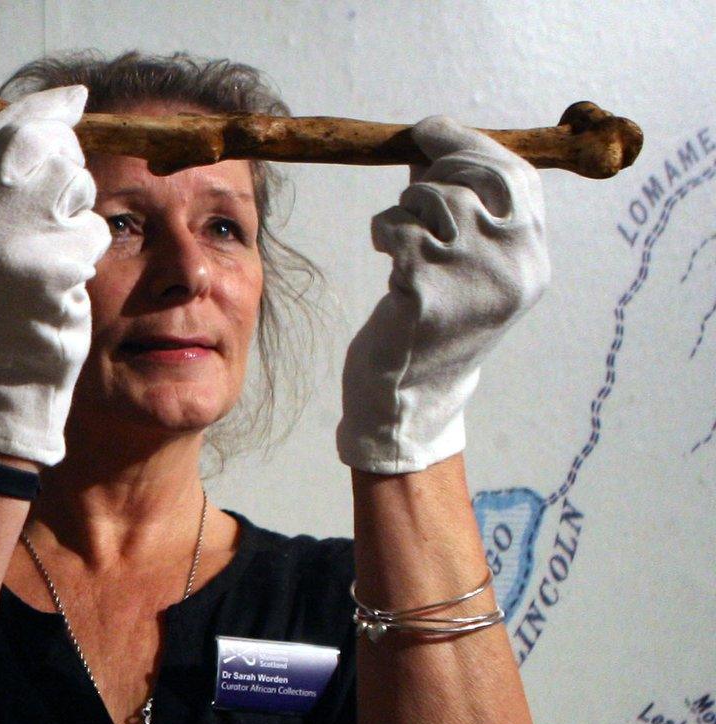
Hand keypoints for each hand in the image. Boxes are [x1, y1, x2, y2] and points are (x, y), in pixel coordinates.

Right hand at [0, 84, 110, 466]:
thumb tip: (49, 122)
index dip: (40, 110)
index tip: (74, 101)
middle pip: (40, 148)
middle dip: (66, 165)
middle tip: (64, 204)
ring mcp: (5, 245)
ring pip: (73, 186)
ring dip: (79, 214)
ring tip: (58, 253)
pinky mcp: (45, 270)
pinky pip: (90, 233)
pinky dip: (89, 253)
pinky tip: (67, 281)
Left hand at [337, 115, 549, 473]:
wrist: (410, 397)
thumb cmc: (434, 322)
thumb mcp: (470, 265)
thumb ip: (466, 208)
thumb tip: (431, 147)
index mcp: (533, 257)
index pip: (515, 176)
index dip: (469, 144)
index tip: (430, 131)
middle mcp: (514, 267)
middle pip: (473, 178)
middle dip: (433, 174)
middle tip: (409, 192)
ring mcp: (471, 279)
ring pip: (429, 201)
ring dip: (402, 209)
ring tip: (399, 239)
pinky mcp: (425, 293)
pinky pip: (397, 229)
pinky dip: (384, 231)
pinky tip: (386, 255)